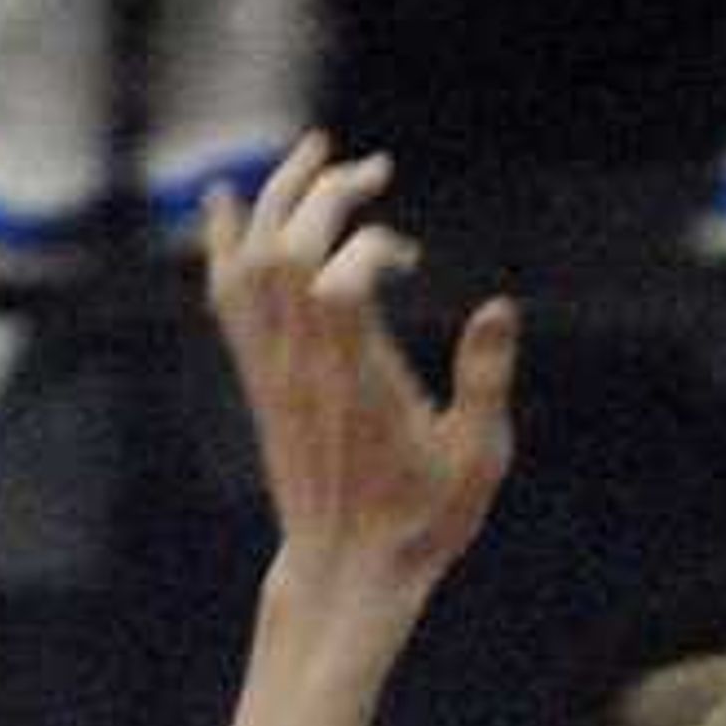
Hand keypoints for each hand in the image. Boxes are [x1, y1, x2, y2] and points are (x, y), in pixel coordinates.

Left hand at [205, 136, 519, 613]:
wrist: (347, 570)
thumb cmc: (423, 520)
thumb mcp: (478, 458)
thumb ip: (486, 380)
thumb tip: (501, 307)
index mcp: (360, 379)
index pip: (341, 277)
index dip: (374, 243)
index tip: (412, 258)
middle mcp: (305, 363)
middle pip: (290, 247)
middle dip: (328, 191)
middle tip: (373, 168)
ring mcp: (273, 368)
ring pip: (252, 258)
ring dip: (277, 196)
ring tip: (312, 155)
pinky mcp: (258, 376)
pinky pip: (226, 293)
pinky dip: (224, 238)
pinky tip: (229, 201)